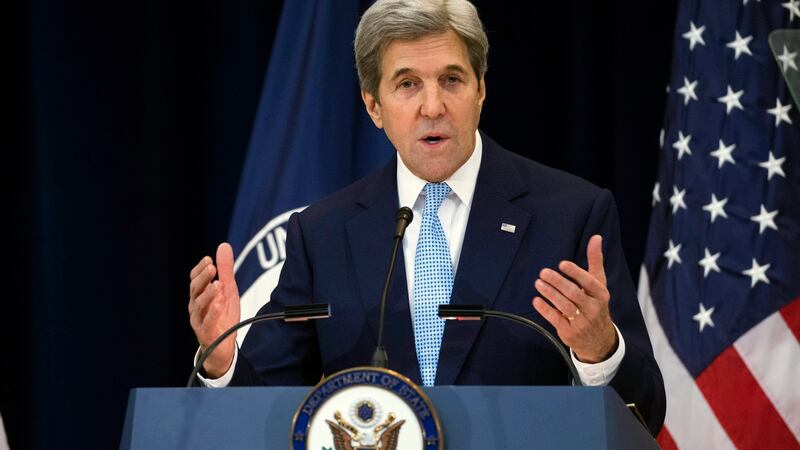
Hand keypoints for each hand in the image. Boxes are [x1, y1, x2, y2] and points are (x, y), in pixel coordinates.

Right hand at [188, 242, 240, 377]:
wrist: (223, 344)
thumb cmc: (222, 314)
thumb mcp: (227, 289)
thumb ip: (225, 269)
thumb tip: (224, 245)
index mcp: (199, 294)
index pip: (195, 279)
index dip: (200, 269)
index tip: (209, 260)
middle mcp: (195, 306)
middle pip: (195, 290)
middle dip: (203, 278)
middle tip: (212, 268)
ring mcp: (199, 320)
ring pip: (199, 306)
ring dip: (208, 294)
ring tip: (217, 285)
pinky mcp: (206, 333)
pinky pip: (207, 323)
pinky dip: (213, 313)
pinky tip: (220, 304)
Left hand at [531, 235, 617, 362]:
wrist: (599, 340)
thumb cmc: (596, 305)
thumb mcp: (599, 284)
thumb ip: (595, 261)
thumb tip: (596, 237)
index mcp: (601, 294)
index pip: (589, 282)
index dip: (576, 273)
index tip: (562, 264)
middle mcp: (593, 308)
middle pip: (574, 293)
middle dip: (558, 282)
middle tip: (543, 272)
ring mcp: (582, 322)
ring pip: (564, 306)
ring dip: (550, 294)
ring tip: (539, 283)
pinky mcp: (570, 332)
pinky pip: (556, 319)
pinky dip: (545, 309)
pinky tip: (537, 300)